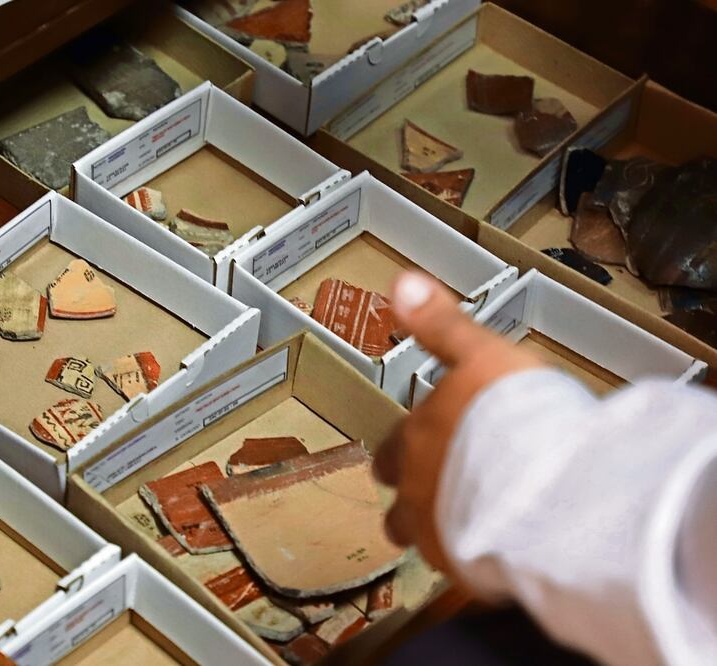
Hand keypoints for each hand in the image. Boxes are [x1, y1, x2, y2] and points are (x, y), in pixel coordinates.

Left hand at [374, 272, 543, 571]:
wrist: (547, 486)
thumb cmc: (516, 416)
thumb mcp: (479, 353)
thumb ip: (440, 326)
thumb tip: (400, 283)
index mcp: (416, 439)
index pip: (392, 449)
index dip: (402, 450)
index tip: (410, 452)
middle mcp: (415, 489)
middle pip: (398, 498)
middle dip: (409, 494)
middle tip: (435, 489)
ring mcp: (438, 533)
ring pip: (421, 537)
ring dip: (435, 529)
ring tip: (464, 524)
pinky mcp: (468, 569)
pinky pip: (461, 567)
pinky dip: (473, 557)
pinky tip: (498, 550)